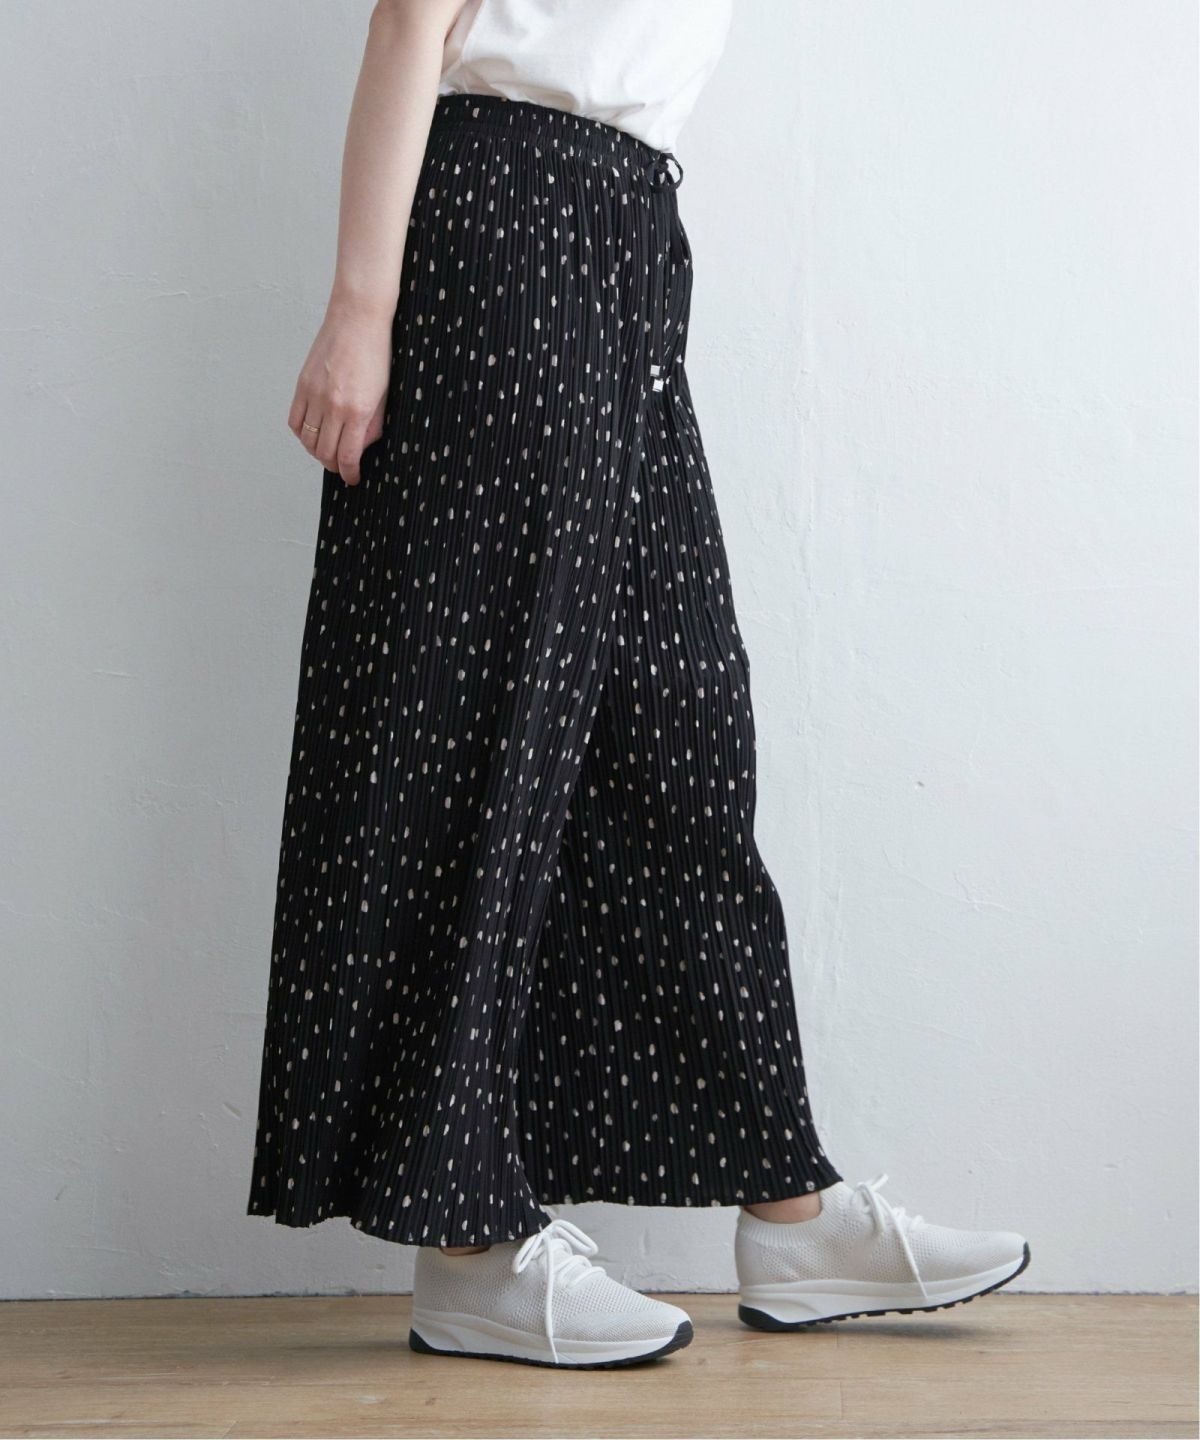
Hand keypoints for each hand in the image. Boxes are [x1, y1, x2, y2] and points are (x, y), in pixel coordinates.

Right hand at [288, 302, 392, 485]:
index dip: (349, 473)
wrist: (358, 317)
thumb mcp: (384, 394)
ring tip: (328, 452)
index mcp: (357, 410)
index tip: (352, 478)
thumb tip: (362, 447)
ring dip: (317, 452)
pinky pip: (295, 421)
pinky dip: (302, 434)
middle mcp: (333, 405)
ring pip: (308, 440)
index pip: (347, 456)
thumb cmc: (377, 351)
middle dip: (334, 466)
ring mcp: (314, 395)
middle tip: (341, 467)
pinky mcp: (302, 384)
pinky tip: (313, 434)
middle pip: (324, 453)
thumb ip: (373, 423)